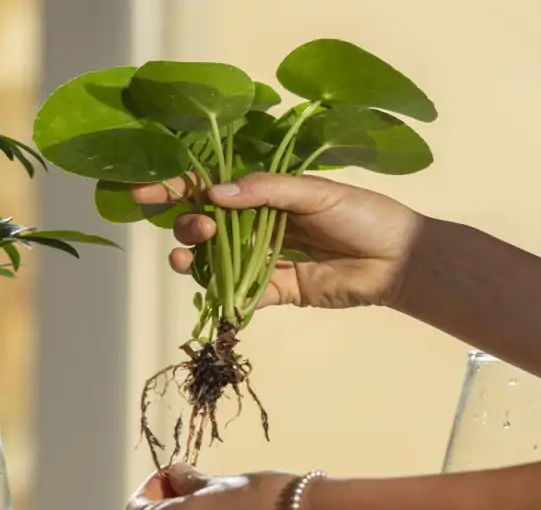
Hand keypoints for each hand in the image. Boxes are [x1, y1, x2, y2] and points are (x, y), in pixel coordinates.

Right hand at [131, 173, 424, 309]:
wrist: (397, 260)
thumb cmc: (363, 215)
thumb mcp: (316, 192)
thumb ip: (266, 191)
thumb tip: (215, 193)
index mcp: (267, 191)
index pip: (212, 184)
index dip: (176, 186)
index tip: (142, 191)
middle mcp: (260, 222)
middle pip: (206, 222)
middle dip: (187, 224)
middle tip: (196, 229)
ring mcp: (264, 257)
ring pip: (216, 258)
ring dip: (195, 257)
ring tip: (189, 259)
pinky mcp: (276, 291)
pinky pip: (240, 293)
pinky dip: (224, 293)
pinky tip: (215, 291)